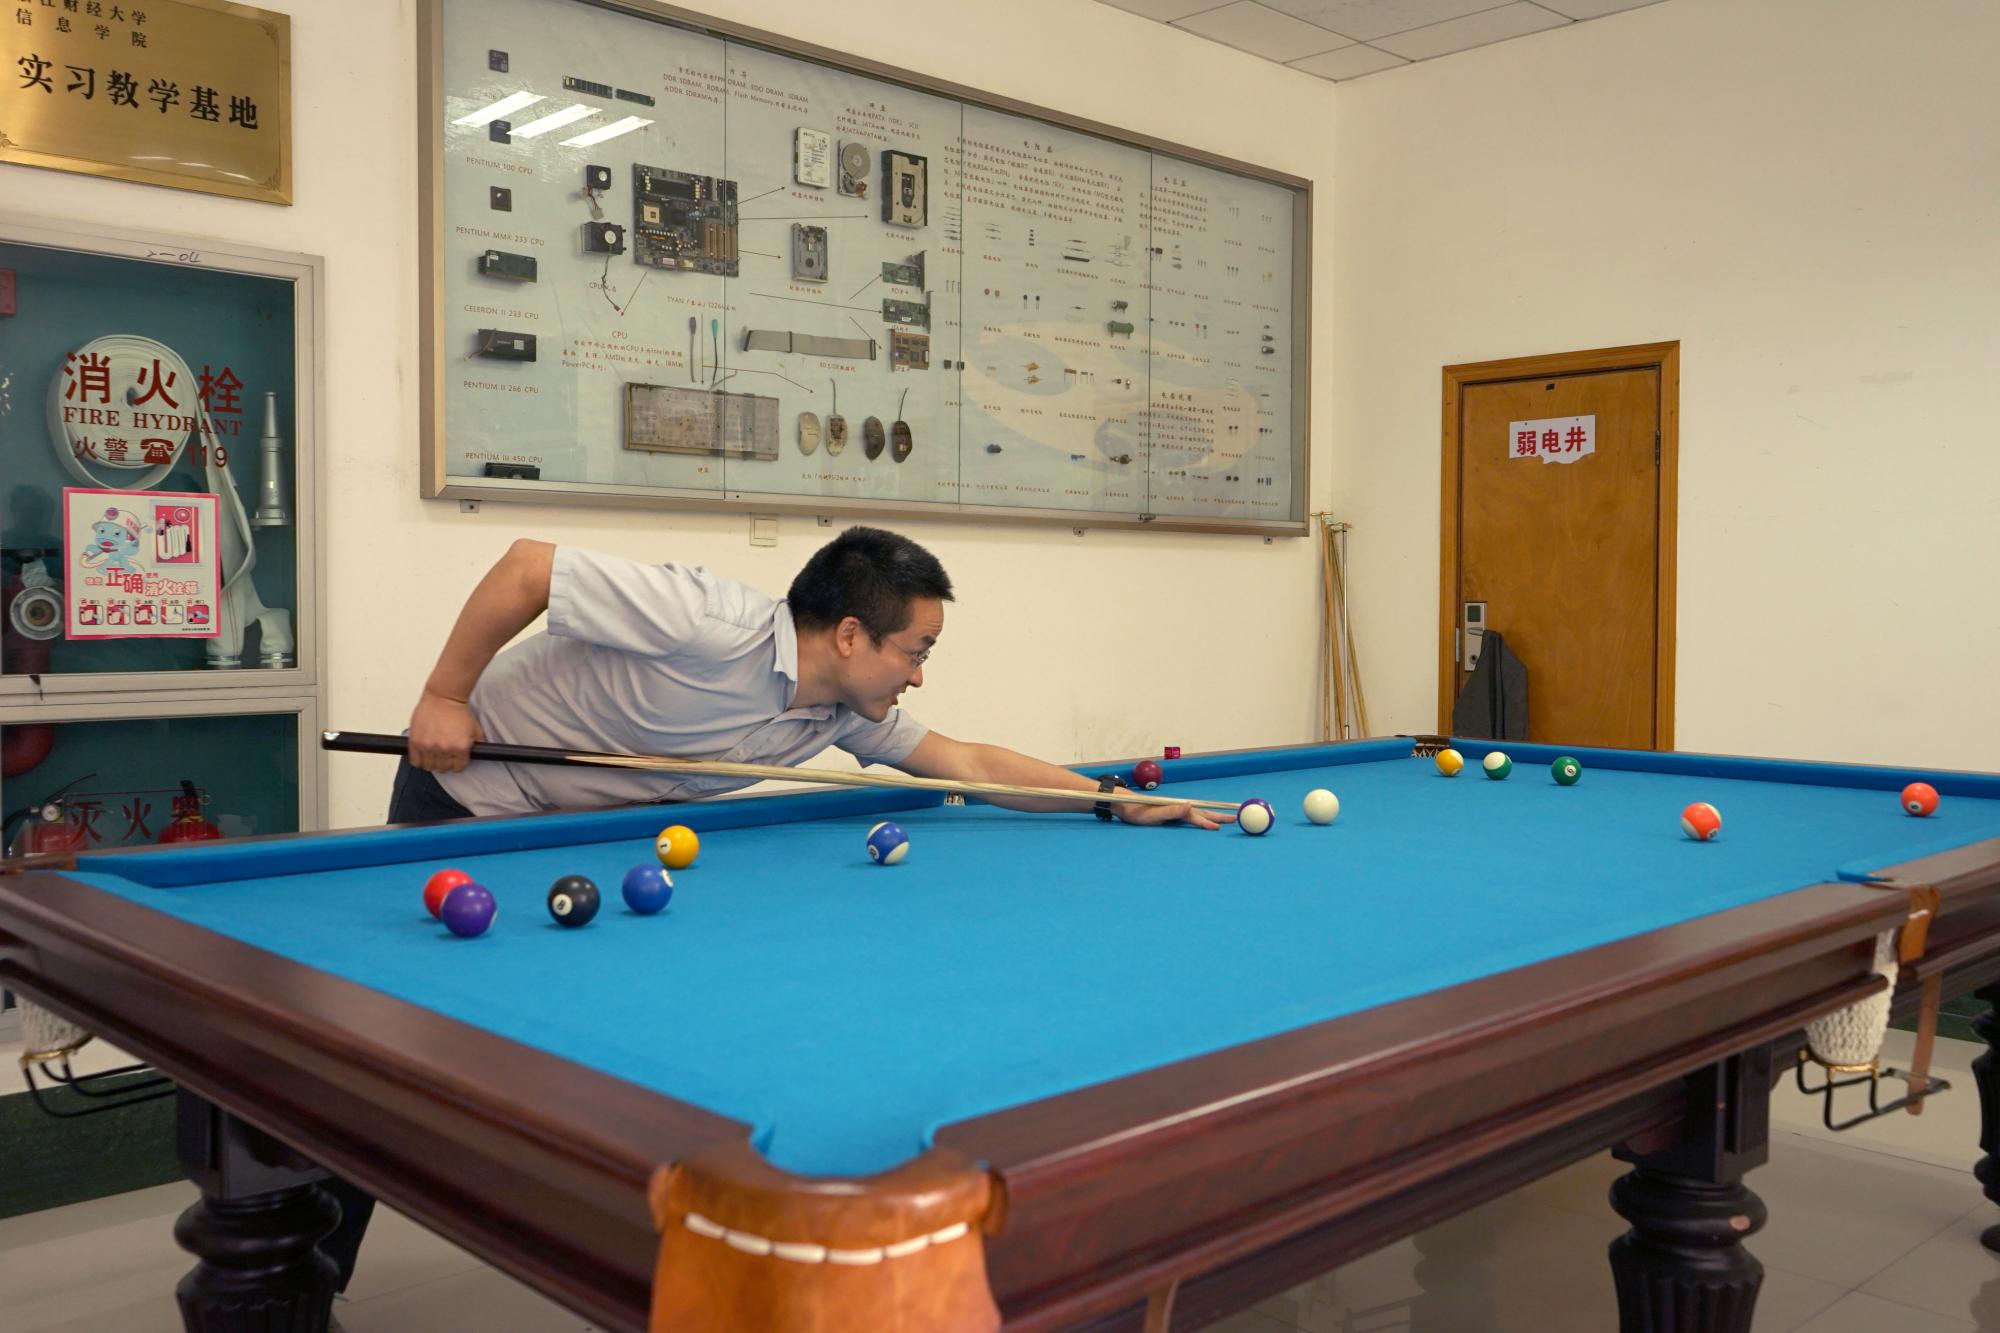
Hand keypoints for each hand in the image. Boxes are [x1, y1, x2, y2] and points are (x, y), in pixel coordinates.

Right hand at [408, 690, 484, 772]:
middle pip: (443, 768)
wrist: (444, 697)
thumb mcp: (475, 729)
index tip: (455, 759)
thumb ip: (477, 744)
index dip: (458, 764)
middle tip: (445, 755)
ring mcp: (429, 746)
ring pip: (429, 766)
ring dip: (432, 762)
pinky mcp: (416, 742)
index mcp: (460, 748)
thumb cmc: (458, 710)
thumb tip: (477, 754)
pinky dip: (419, 760)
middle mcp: (444, 749)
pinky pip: (415, 761)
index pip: (458, 768)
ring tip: (434, 754)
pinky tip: (424, 754)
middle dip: (445, 763)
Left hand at [1115, 789, 1235, 829]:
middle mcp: (1180, 808)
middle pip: (1204, 812)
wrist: (1125, 805)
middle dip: (1219, 816)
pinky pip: (1193, 817)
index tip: (1220, 828)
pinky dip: (1204, 818)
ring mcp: (1177, 810)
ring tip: (1226, 819)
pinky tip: (1207, 821)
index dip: (1209, 822)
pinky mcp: (1173, 813)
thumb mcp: (1153, 814)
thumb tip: (1189, 805)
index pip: (1197, 817)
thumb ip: (1171, 811)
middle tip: (1235, 818)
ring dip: (1214, 816)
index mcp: (1177, 808)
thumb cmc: (1137, 811)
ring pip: (1200, 813)